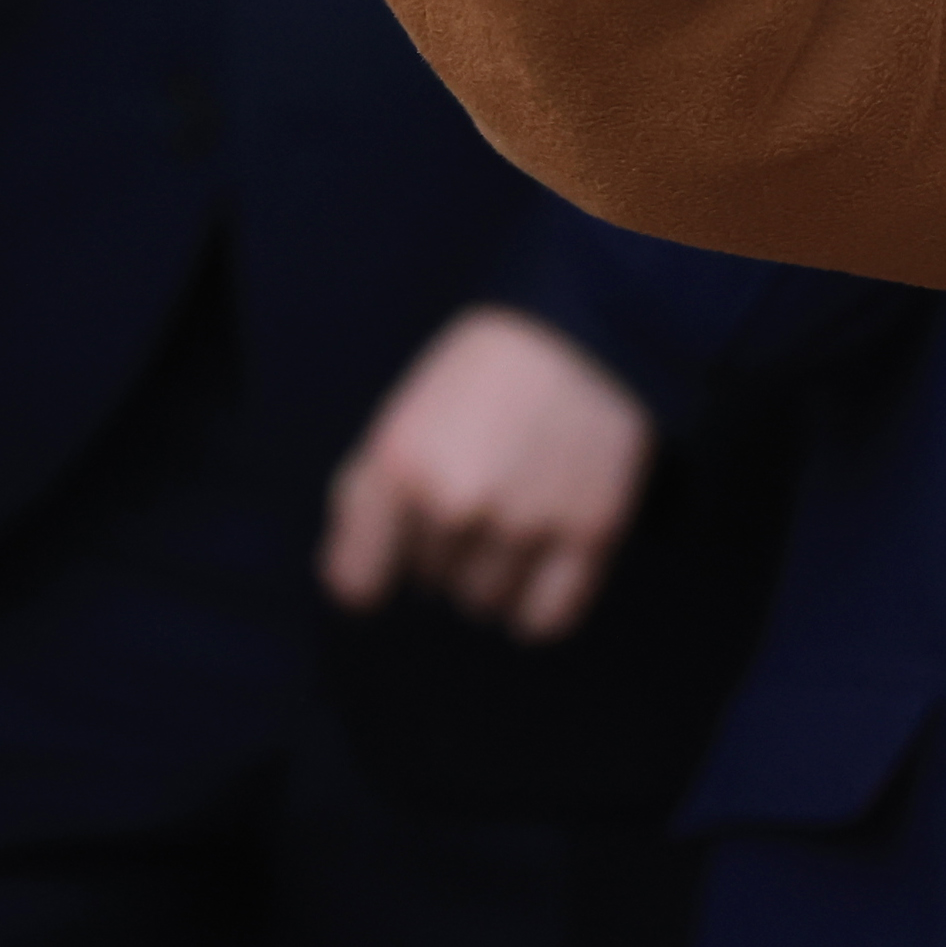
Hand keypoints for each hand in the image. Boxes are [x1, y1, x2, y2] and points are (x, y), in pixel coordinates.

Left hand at [321, 308, 654, 640]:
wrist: (590, 328)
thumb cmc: (488, 367)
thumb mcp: (406, 411)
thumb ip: (371, 490)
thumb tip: (355, 572)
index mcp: (400, 464)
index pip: (356, 581)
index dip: (373, 566)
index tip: (388, 555)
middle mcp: (456, 503)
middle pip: (428, 582)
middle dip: (445, 546)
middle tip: (479, 489)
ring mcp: (524, 523)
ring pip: (484, 601)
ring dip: (493, 571)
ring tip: (516, 514)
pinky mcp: (588, 534)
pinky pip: (544, 618)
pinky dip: (536, 607)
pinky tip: (539, 569)